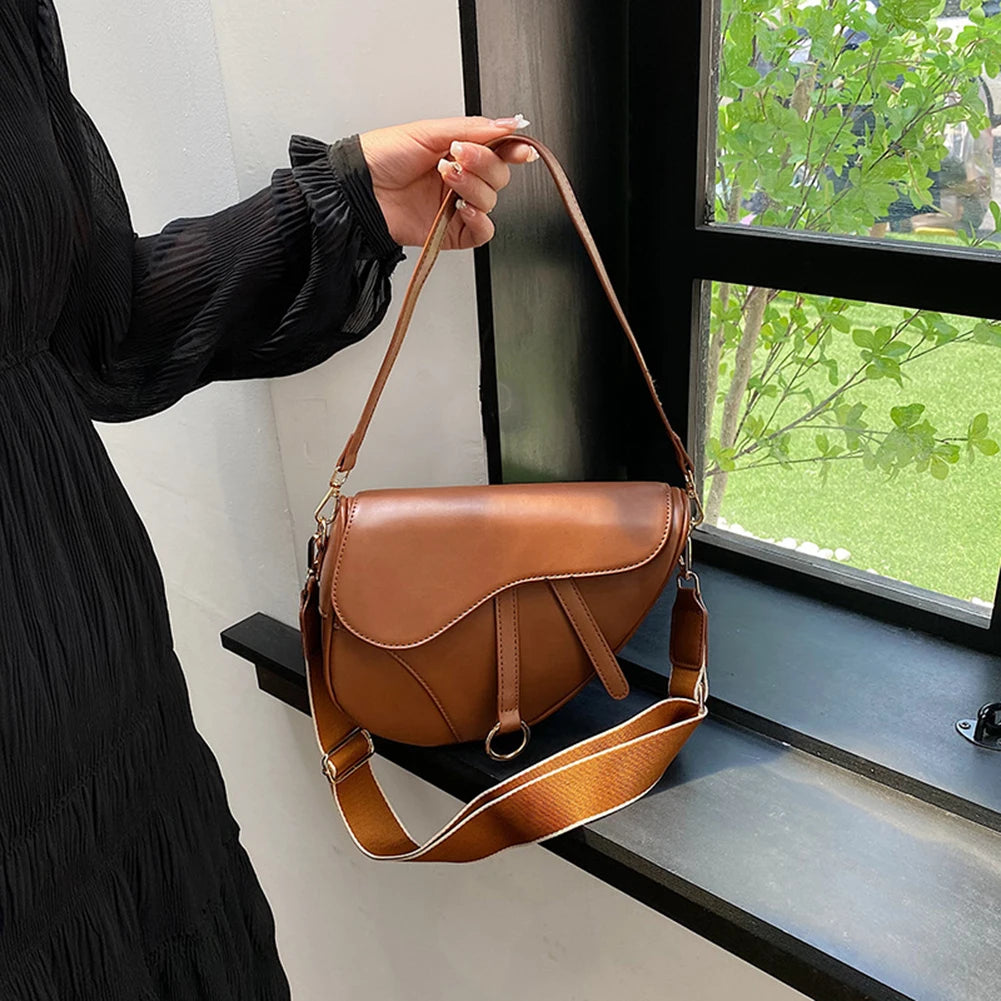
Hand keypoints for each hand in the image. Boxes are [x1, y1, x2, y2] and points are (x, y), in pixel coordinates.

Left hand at [359, 115, 536, 249]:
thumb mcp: (430, 131)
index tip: (521, 149)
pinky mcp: (451, 233)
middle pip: (498, 177)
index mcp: (458, 153)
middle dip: (484, 164)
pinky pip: (482, 232)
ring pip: (491, 201)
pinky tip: (463, 208)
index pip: (498, 152)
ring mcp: (456, 207)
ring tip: (447, 177)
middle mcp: (460, 180)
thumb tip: (510, 123)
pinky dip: (479, 220)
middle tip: (460, 156)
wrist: (359, 189)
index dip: (513, 150)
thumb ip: (474, 129)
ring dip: (474, 187)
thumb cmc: (382, 157)